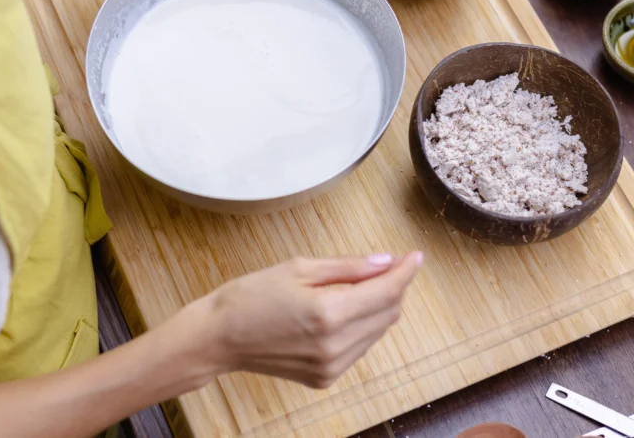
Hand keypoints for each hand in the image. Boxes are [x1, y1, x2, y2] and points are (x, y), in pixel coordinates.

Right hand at [202, 253, 421, 388]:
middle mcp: (335, 345)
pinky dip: (362, 326)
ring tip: (363, 284)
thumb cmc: (251, 296)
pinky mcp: (325, 378)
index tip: (415, 256)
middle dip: (394, 287)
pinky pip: (359, 348)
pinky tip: (345, 310)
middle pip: (388, 313)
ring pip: (377, 332)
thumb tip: (385, 261)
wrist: (219, 337)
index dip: (405, 271)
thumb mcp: (299, 268)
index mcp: (329, 313)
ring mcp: (331, 366)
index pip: (386, 291)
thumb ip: (348, 267)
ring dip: (379, 307)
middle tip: (389, 264)